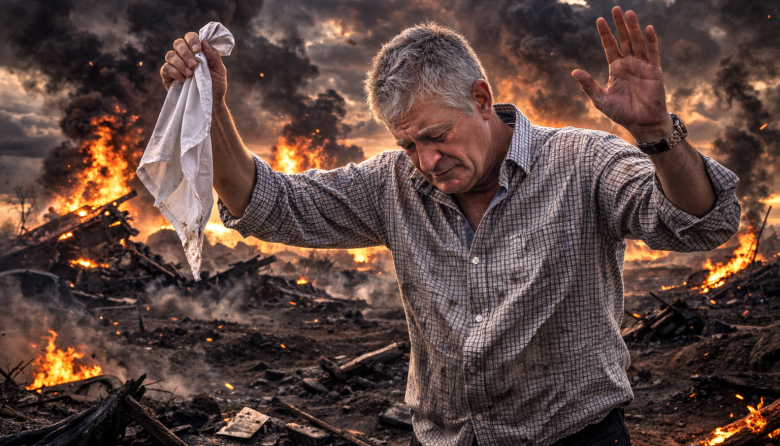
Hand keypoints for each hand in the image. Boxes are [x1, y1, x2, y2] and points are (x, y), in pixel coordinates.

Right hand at [159, 32, 227, 103]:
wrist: (211, 103)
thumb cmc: (216, 86)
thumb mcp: (220, 71)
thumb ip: (214, 56)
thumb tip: (205, 42)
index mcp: (196, 51)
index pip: (190, 37)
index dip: (192, 41)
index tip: (198, 50)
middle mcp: (183, 55)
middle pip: (178, 43)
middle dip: (186, 53)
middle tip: (194, 65)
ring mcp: (174, 65)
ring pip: (170, 55)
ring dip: (180, 63)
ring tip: (190, 74)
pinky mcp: (168, 76)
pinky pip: (165, 69)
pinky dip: (174, 73)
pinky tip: (183, 80)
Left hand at [572, 7, 672, 142]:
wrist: (641, 123)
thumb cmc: (621, 113)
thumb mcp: (600, 99)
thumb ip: (588, 84)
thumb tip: (573, 71)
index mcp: (616, 69)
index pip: (610, 47)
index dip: (605, 34)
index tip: (599, 20)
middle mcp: (629, 64)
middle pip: (624, 39)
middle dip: (619, 25)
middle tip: (615, 8)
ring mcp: (642, 66)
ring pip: (637, 42)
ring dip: (633, 28)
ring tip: (628, 13)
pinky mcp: (654, 71)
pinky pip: (653, 53)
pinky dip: (651, 40)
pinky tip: (647, 28)